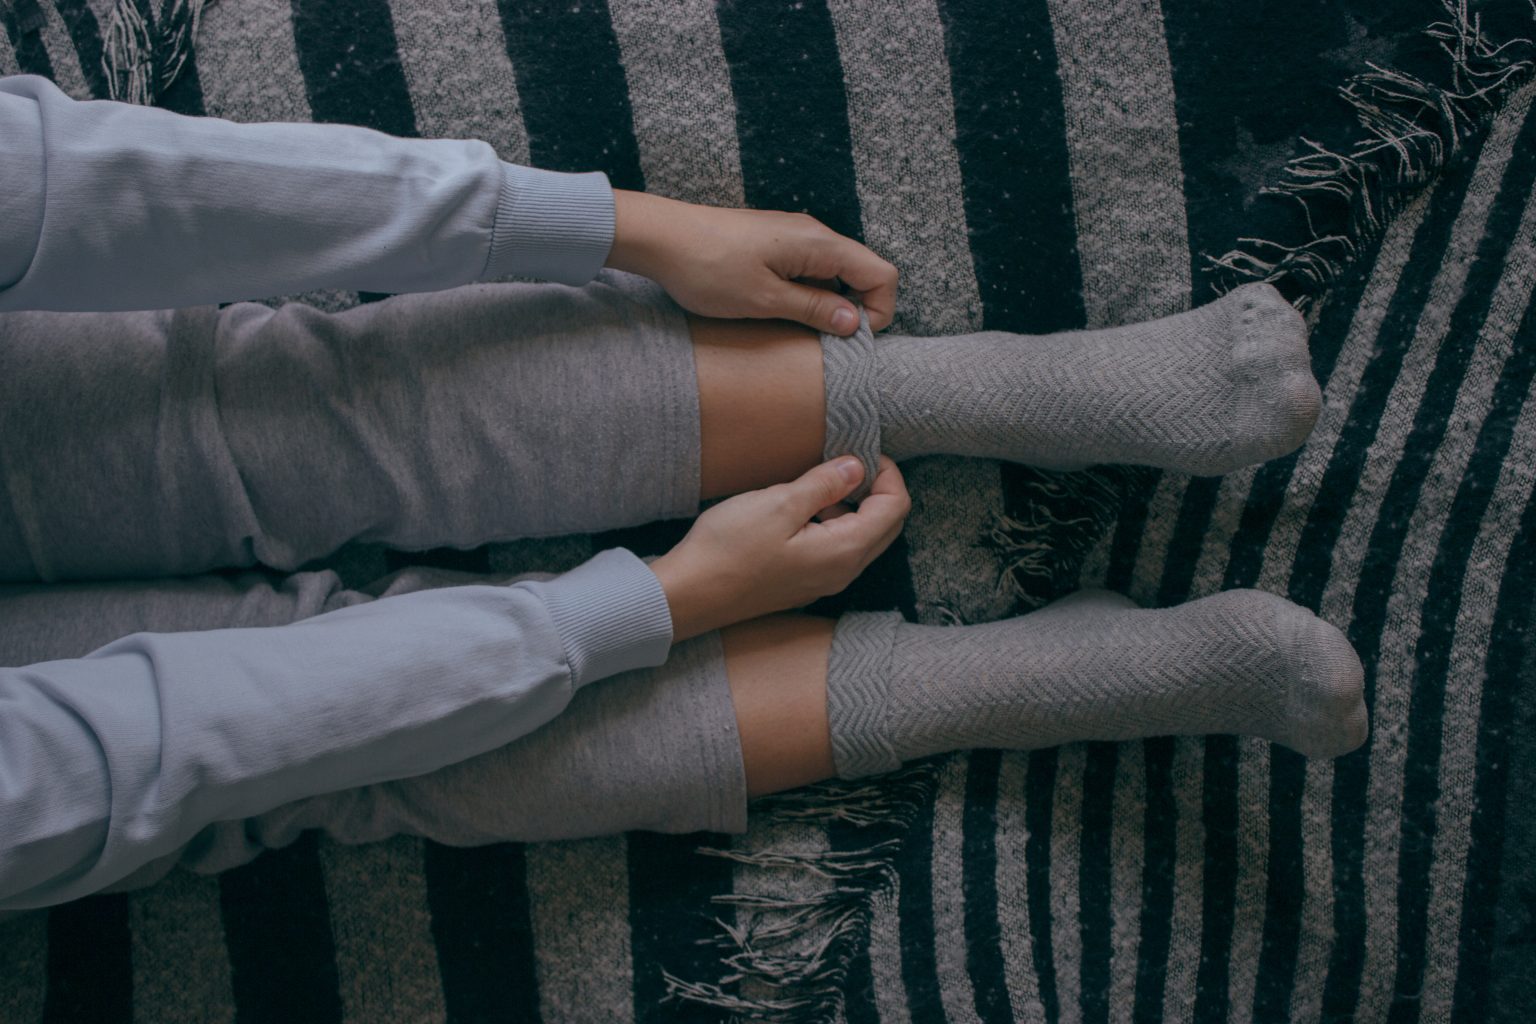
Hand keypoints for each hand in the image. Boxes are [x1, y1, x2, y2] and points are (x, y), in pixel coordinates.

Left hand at [605, 190, 898, 334]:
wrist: (659, 237)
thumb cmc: (708, 267)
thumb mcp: (765, 299)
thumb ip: (815, 309)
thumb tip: (854, 322)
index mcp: (819, 244)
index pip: (882, 274)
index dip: (880, 311)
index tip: (850, 339)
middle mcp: (813, 234)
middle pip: (861, 273)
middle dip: (854, 311)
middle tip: (823, 341)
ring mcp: (793, 237)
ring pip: (833, 275)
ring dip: (825, 305)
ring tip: (793, 327)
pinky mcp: (773, 243)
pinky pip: (807, 271)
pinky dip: (804, 294)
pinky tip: (775, 311)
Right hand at [650, 456, 910, 640]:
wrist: (687, 595)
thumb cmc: (728, 549)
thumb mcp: (778, 503)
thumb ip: (824, 484)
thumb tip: (857, 467)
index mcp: (845, 552)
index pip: (896, 508)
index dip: (886, 473)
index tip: (860, 451)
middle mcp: (842, 572)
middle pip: (886, 525)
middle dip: (876, 489)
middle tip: (846, 462)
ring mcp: (823, 582)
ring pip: (861, 538)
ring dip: (853, 506)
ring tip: (818, 483)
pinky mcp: (803, 583)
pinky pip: (836, 550)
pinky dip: (833, 523)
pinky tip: (801, 509)